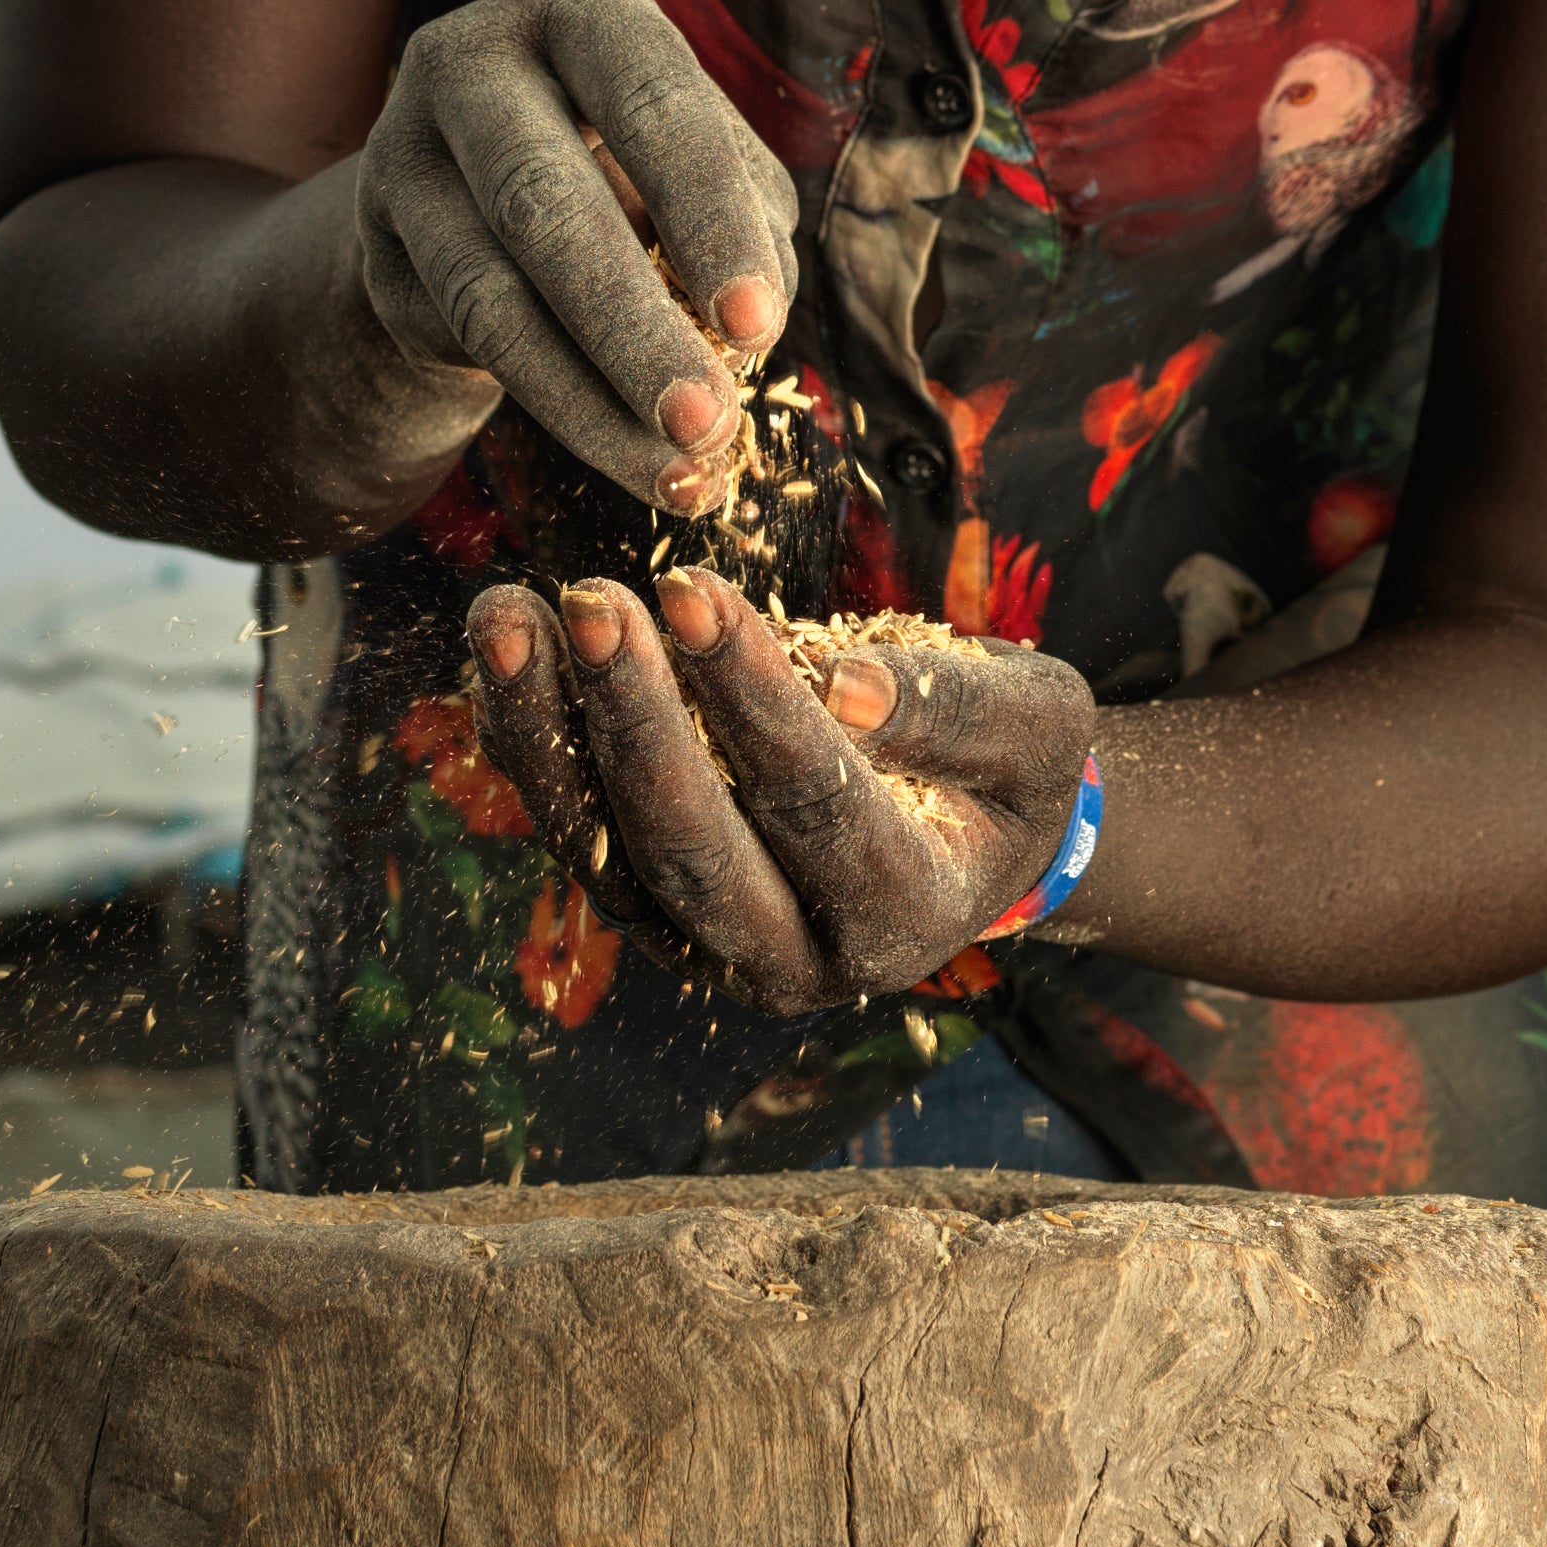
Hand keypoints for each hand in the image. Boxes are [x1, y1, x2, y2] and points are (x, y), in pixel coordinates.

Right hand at [342, 0, 801, 516]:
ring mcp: (401, 154)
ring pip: (490, 296)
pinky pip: (459, 345)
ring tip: (673, 473)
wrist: (480, 191)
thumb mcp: (702, 166)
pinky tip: (614, 443)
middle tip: (706, 424)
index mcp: (579, 12)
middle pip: (544, 202)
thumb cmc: (636, 167)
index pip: (653, 104)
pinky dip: (549, 404)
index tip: (759, 324)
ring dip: (587, 400)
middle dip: (632, 327)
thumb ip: (744, 225)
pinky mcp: (373, 248)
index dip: (709, 217)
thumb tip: (742, 328)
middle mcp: (469, 62)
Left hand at [463, 569, 1092, 1009]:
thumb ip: (956, 710)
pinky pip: (573, 830)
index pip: (812, 801)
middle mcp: (795, 959)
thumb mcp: (1035, 723)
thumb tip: (848, 686)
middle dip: (635, 718)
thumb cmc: (1006, 765)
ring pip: (607, 852)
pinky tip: (510, 643)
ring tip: (511, 615)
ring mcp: (707, 946)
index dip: (749, 696)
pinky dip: (532, 738)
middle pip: (693, 847)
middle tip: (592, 600)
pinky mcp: (647, 910)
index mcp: (902, 918)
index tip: (691, 588)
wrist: (961, 831)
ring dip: (548, 730)